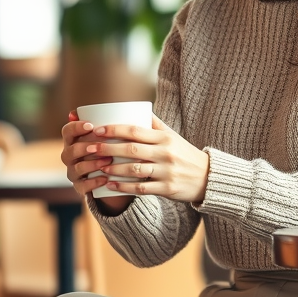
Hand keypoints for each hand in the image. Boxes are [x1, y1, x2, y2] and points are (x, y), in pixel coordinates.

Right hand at [61, 112, 117, 199]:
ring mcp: (73, 172)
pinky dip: (93, 182)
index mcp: (73, 141)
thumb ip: (106, 121)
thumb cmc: (110, 148)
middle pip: (69, 151)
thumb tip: (101, 106)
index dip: (76, 128)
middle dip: (83, 148)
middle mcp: (70, 156)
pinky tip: (105, 178)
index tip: (91, 125)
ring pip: (75, 169)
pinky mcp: (80, 187)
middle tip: (99, 146)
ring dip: (90, 164)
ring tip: (107, 161)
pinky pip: (82, 186)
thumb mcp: (109, 134)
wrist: (113, 174)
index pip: (67, 131)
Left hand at [79, 116, 209, 203]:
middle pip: (131, 149)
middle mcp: (165, 153)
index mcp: (164, 138)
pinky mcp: (167, 189)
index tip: (97, 130)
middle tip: (89, 148)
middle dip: (108, 148)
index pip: (135, 131)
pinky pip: (141, 188)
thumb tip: (137, 107)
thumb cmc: (184, 153)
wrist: (208, 177)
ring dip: (113, 169)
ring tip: (98, 167)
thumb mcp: (172, 136)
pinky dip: (124, 187)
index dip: (114, 130)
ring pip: (134, 169)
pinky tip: (110, 185)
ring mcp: (166, 172)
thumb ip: (155, 124)